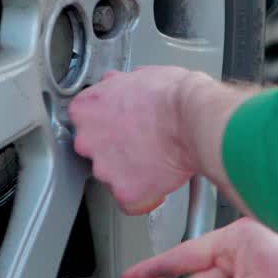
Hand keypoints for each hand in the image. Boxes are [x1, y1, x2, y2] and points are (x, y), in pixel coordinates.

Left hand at [70, 67, 202, 213]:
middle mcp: (87, 140)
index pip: (84, 119)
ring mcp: (104, 169)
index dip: (106, 121)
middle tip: (140, 141)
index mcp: (86, 109)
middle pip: (95, 149)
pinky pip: (130, 202)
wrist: (193, 119)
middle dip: (114, 148)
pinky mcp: (123, 192)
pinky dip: (143, 196)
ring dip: (128, 171)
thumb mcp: (139, 75)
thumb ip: (120, 87)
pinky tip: (157, 182)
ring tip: (154, 159)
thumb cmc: (172, 96)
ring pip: (111, 176)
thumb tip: (122, 87)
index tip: (120, 123)